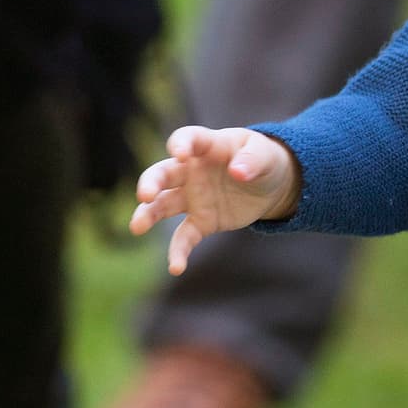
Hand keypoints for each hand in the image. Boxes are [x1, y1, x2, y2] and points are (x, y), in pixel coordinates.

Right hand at [130, 126, 301, 275]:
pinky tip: (176, 268)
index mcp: (206, 146)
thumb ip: (252, 160)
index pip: (187, 139)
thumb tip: (238, 171)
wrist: (270, 185)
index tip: (179, 153)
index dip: (181, 144)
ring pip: (163, 205)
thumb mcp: (265, 155)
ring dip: (148, 215)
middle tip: (144, 195)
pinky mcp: (201, 221)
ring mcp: (193, 197)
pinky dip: (178, 252)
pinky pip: (185, 237)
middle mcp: (191, 171)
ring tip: (136, 227)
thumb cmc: (262, 160)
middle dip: (151, 183)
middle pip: (163, 174)